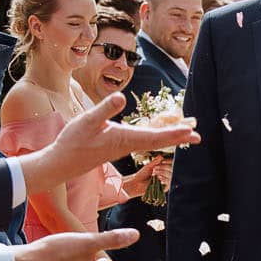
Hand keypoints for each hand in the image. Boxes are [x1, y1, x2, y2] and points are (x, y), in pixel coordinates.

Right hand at [23, 92, 199, 194]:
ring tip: (185, 134)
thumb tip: (121, 97)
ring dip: (168, 137)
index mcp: (123, 139)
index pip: (154, 136)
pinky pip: (142, 141)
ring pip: (151, 141)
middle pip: (157, 141)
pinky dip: (154, 137)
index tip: (190, 133)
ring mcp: (122, 147)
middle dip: (178, 138)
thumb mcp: (87, 121)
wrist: (62, 163)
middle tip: (198, 137)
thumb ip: (105, 109)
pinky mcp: (116, 146)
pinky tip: (158, 135)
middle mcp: (126, 145)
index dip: (174, 134)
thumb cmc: (72, 142)